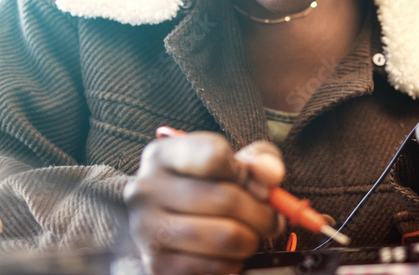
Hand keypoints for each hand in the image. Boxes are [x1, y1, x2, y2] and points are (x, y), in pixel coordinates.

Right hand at [123, 132, 284, 274]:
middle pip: (225, 199)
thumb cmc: (201, 188)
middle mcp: (147, 189)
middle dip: (261, 214)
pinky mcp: (157, 265)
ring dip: (251, 241)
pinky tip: (230, 254)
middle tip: (271, 221)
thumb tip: (271, 174)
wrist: (161, 225)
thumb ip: (257, 159)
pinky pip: (215, 267)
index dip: (247, 173)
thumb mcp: (228, 163)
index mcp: (162, 155)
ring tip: (252, 237)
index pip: (214, 154)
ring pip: (224, 236)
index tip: (257, 186)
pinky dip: (234, 263)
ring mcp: (147, 229)